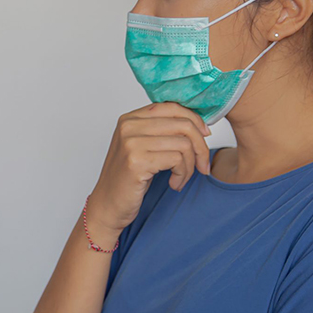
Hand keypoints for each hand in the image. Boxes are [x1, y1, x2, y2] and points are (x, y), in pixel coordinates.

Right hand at [88, 102, 210, 233]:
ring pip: (184, 144)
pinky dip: (182, 175)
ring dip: (190, 166)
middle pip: (183, 125)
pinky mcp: (137, 161)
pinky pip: (177, 160)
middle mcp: (128, 126)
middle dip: (200, 147)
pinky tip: (174, 184)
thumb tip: (197, 123)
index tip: (204, 136)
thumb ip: (160, 131)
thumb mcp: (141, 147)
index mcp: (129, 119)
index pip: (172, 107)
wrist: (107, 205)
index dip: (195, 121)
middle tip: (202, 165)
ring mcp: (131, 143)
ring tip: (181, 178)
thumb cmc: (127, 179)